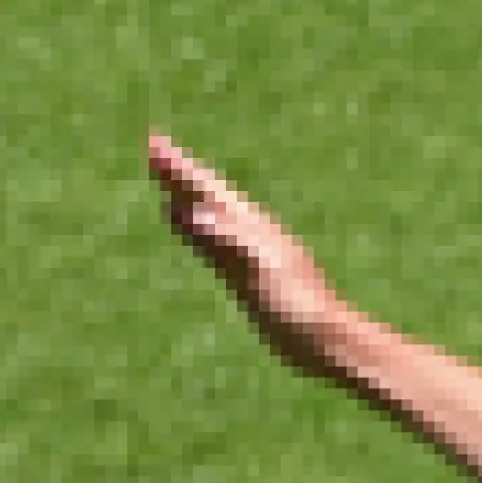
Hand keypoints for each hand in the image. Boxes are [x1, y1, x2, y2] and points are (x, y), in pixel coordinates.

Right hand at [147, 132, 351, 380]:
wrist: (326, 340)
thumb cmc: (297, 306)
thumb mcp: (262, 269)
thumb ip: (230, 237)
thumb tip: (193, 213)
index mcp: (252, 226)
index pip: (209, 189)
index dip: (181, 168)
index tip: (156, 141)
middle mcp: (250, 234)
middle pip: (207, 195)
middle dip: (180, 173)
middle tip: (154, 147)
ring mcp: (248, 255)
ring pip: (209, 217)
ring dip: (186, 198)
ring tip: (167, 183)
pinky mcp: (246, 278)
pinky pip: (212, 244)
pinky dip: (195, 230)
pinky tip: (188, 228)